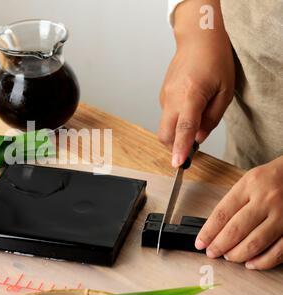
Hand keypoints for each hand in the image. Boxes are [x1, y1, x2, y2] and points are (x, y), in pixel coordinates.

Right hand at [159, 0, 234, 166]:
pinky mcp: (162, 95)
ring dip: (177, 132)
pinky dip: (176, 120)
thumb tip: (199, 138)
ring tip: (196, 117)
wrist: (197, 41)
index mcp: (190, 96)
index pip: (183, 129)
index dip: (180, 148)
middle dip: (174, 146)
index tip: (178, 163)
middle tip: (191, 148)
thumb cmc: (214, 62)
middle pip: (165, 133)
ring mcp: (164, 97)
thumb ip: (211, 119)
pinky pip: (167, 115)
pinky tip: (189, 106)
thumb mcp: (224, 92)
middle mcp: (172, 98)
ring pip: (165, 126)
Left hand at [195, 156, 282, 269]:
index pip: (222, 213)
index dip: (208, 232)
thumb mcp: (250, 180)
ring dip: (238, 255)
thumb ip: (234, 201)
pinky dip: (263, 261)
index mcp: (250, 186)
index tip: (200, 242)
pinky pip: (278, 251)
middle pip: (236, 230)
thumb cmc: (273, 178)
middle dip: (219, 245)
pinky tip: (252, 264)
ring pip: (255, 243)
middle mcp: (266, 200)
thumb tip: (215, 228)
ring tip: (229, 257)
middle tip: (212, 253)